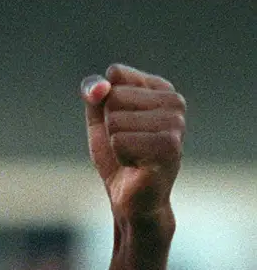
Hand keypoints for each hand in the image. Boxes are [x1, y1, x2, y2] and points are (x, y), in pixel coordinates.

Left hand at [82, 64, 184, 229]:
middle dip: (109, 125)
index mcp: (161, 88)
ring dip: (115, 142)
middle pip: (113, 96)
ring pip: (115, 119)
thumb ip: (94, 91)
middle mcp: (175, 101)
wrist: (130, 196)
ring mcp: (176, 124)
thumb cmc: (117, 154)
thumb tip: (102, 86)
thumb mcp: (98, 116)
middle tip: (127, 143)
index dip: (103, 100)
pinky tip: (137, 164)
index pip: (116, 73)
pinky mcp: (169, 146)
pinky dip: (120, 155)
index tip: (119, 121)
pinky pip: (119, 141)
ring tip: (133, 154)